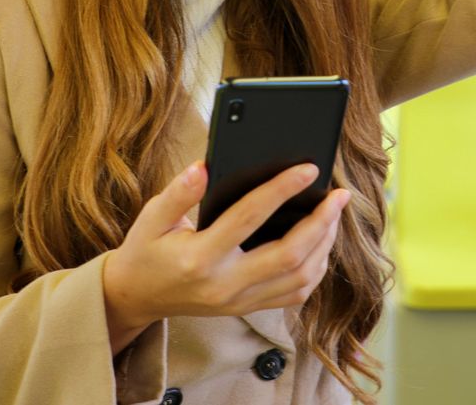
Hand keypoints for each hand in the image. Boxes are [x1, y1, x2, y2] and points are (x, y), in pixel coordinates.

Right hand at [102, 161, 349, 353]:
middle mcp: (224, 285)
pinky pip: (296, 294)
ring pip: (300, 278)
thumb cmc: (147, 251)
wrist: (137, 298)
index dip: (281, 190)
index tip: (308, 168)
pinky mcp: (248, 308)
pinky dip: (317, 268)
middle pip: (289, 255)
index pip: (249, 218)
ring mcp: (239, 301)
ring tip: (334, 214)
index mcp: (199, 257)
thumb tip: (206, 166)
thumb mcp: (152, 217)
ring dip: (324, 245)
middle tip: (339, 194)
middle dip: (321, 222)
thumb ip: (179, 192)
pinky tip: (322, 242)